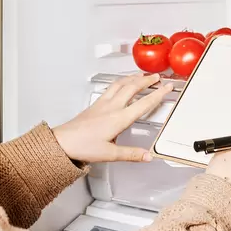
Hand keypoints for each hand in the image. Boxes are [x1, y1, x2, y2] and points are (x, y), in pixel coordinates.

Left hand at [53, 73, 172, 162]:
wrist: (62, 142)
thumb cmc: (83, 146)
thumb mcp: (111, 154)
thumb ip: (131, 154)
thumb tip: (148, 155)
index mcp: (119, 118)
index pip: (144, 103)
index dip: (158, 94)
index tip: (167, 87)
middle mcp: (112, 107)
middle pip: (133, 87)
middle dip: (147, 80)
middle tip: (157, 77)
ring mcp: (103, 103)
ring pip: (121, 84)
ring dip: (134, 77)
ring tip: (142, 75)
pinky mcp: (95, 104)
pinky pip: (111, 87)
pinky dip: (121, 81)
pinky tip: (121, 82)